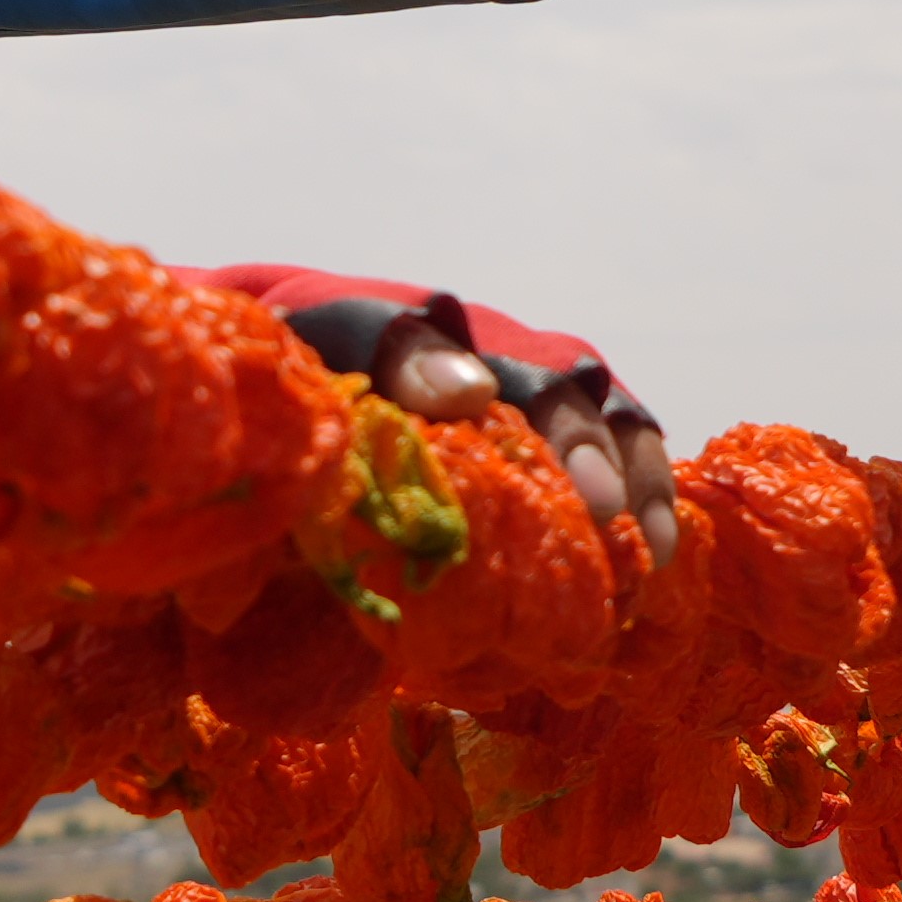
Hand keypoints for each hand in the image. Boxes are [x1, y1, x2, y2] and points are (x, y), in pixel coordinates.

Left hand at [194, 267, 685, 565]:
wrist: (282, 365)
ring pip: (581, 389)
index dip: (426, 364)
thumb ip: (256, 487)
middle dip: (556, 431)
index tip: (459, 404)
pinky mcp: (545, 406)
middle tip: (586, 505)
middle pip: (517, 362)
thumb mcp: (241, 450)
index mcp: (343, 325)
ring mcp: (503, 360)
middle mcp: (443, 331)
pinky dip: (644, 484)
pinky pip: (613, 430)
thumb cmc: (260, 427)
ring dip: (618, 463)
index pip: (383, 330)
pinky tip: (660, 555)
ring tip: (645, 547)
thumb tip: (254, 577)